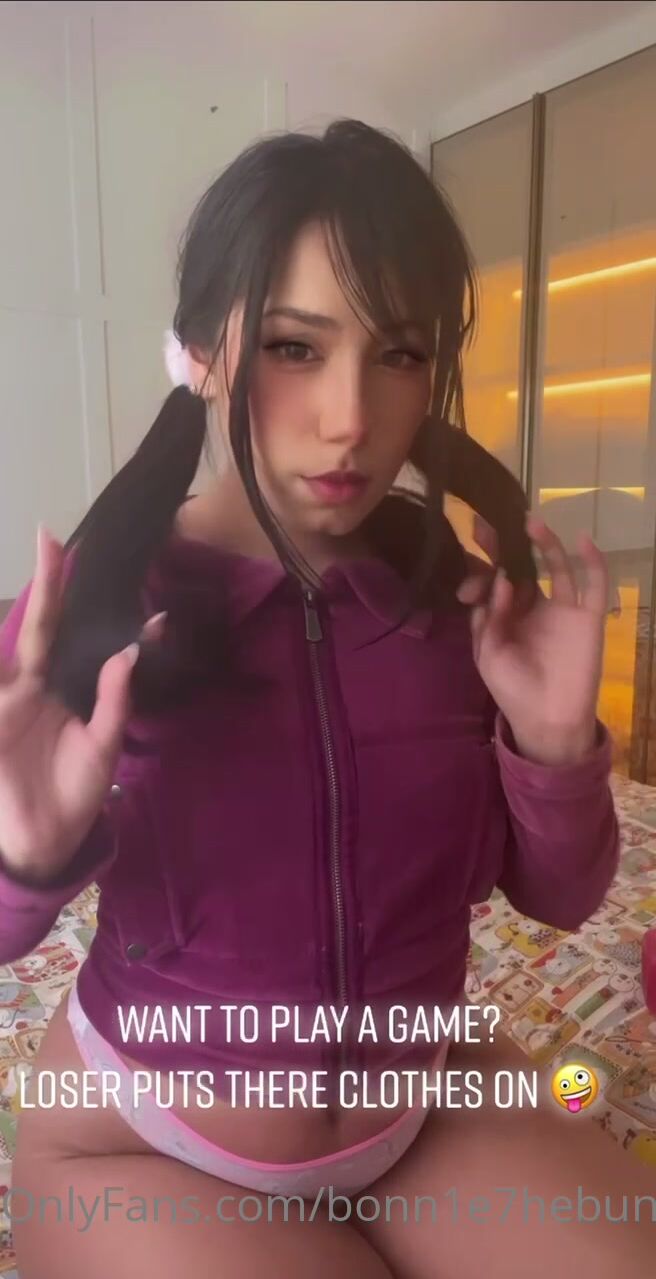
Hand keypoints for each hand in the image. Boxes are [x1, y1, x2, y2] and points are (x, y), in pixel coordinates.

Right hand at [0, 526, 164, 881]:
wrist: (47, 843)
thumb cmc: (75, 793)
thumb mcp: (104, 743)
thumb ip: (114, 697)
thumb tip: (128, 650)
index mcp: (56, 688)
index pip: (65, 634)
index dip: (73, 601)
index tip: (83, 557)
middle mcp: (25, 686)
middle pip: (35, 627)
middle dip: (43, 584)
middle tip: (49, 537)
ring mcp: (3, 703)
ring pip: (6, 649)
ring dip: (22, 613)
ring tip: (39, 561)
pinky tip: (5, 658)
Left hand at [457, 514, 607, 765]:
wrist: (547, 720)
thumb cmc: (512, 689)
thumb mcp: (488, 654)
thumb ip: (490, 617)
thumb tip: (502, 578)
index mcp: (505, 616)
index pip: (495, 580)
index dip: (484, 562)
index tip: (473, 539)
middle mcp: (533, 607)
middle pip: (523, 567)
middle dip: (507, 547)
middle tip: (491, 524)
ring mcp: (562, 609)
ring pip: (556, 568)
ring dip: (545, 544)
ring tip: (530, 522)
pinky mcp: (588, 617)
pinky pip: (594, 585)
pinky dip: (593, 562)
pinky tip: (583, 540)